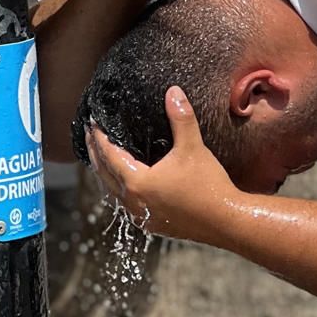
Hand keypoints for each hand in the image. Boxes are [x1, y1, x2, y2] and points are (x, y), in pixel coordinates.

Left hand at [87, 86, 237, 242]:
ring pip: (113, 191)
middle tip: (90, 135)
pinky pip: (126, 202)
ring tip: (103, 157)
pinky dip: (120, 188)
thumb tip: (173, 92)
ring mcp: (141, 216)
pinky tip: (127, 182)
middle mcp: (133, 202)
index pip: (109, 155)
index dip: (99, 137)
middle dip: (96, 153)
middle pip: (104, 174)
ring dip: (106, 172)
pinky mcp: (152, 224)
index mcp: (137, 182)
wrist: (226, 221)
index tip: (93, 122)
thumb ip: (181, 118)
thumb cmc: (208, 186)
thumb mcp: (193, 148)